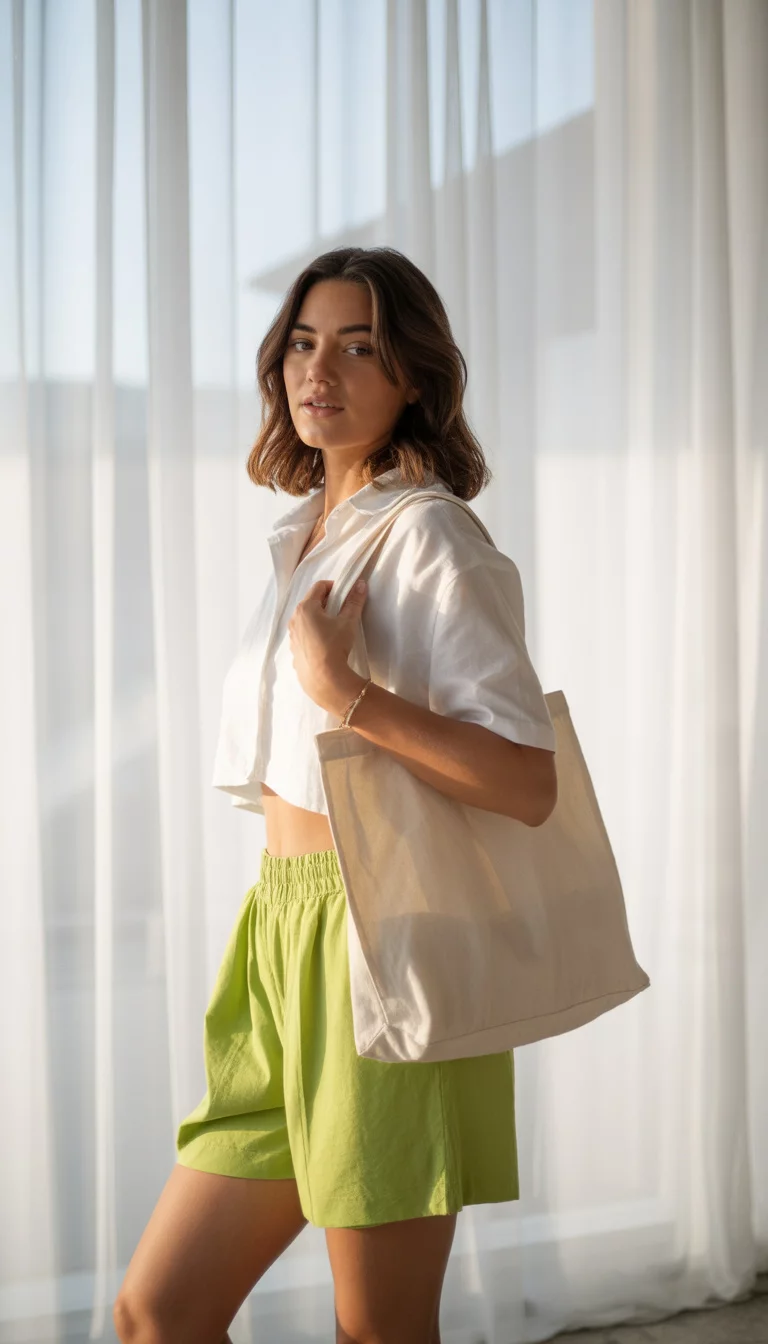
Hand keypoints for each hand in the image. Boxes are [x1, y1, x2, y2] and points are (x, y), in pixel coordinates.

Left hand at [288, 577, 367, 710]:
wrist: (324, 679)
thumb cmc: (335, 645)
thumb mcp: (348, 622)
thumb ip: (354, 601)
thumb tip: (360, 584)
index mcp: (306, 608)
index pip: (319, 587)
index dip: (333, 587)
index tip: (345, 595)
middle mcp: (294, 619)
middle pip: (310, 602)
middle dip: (326, 602)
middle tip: (341, 610)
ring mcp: (292, 635)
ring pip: (305, 619)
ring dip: (318, 618)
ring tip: (333, 628)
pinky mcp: (294, 650)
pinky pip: (303, 634)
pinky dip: (313, 633)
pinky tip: (325, 643)